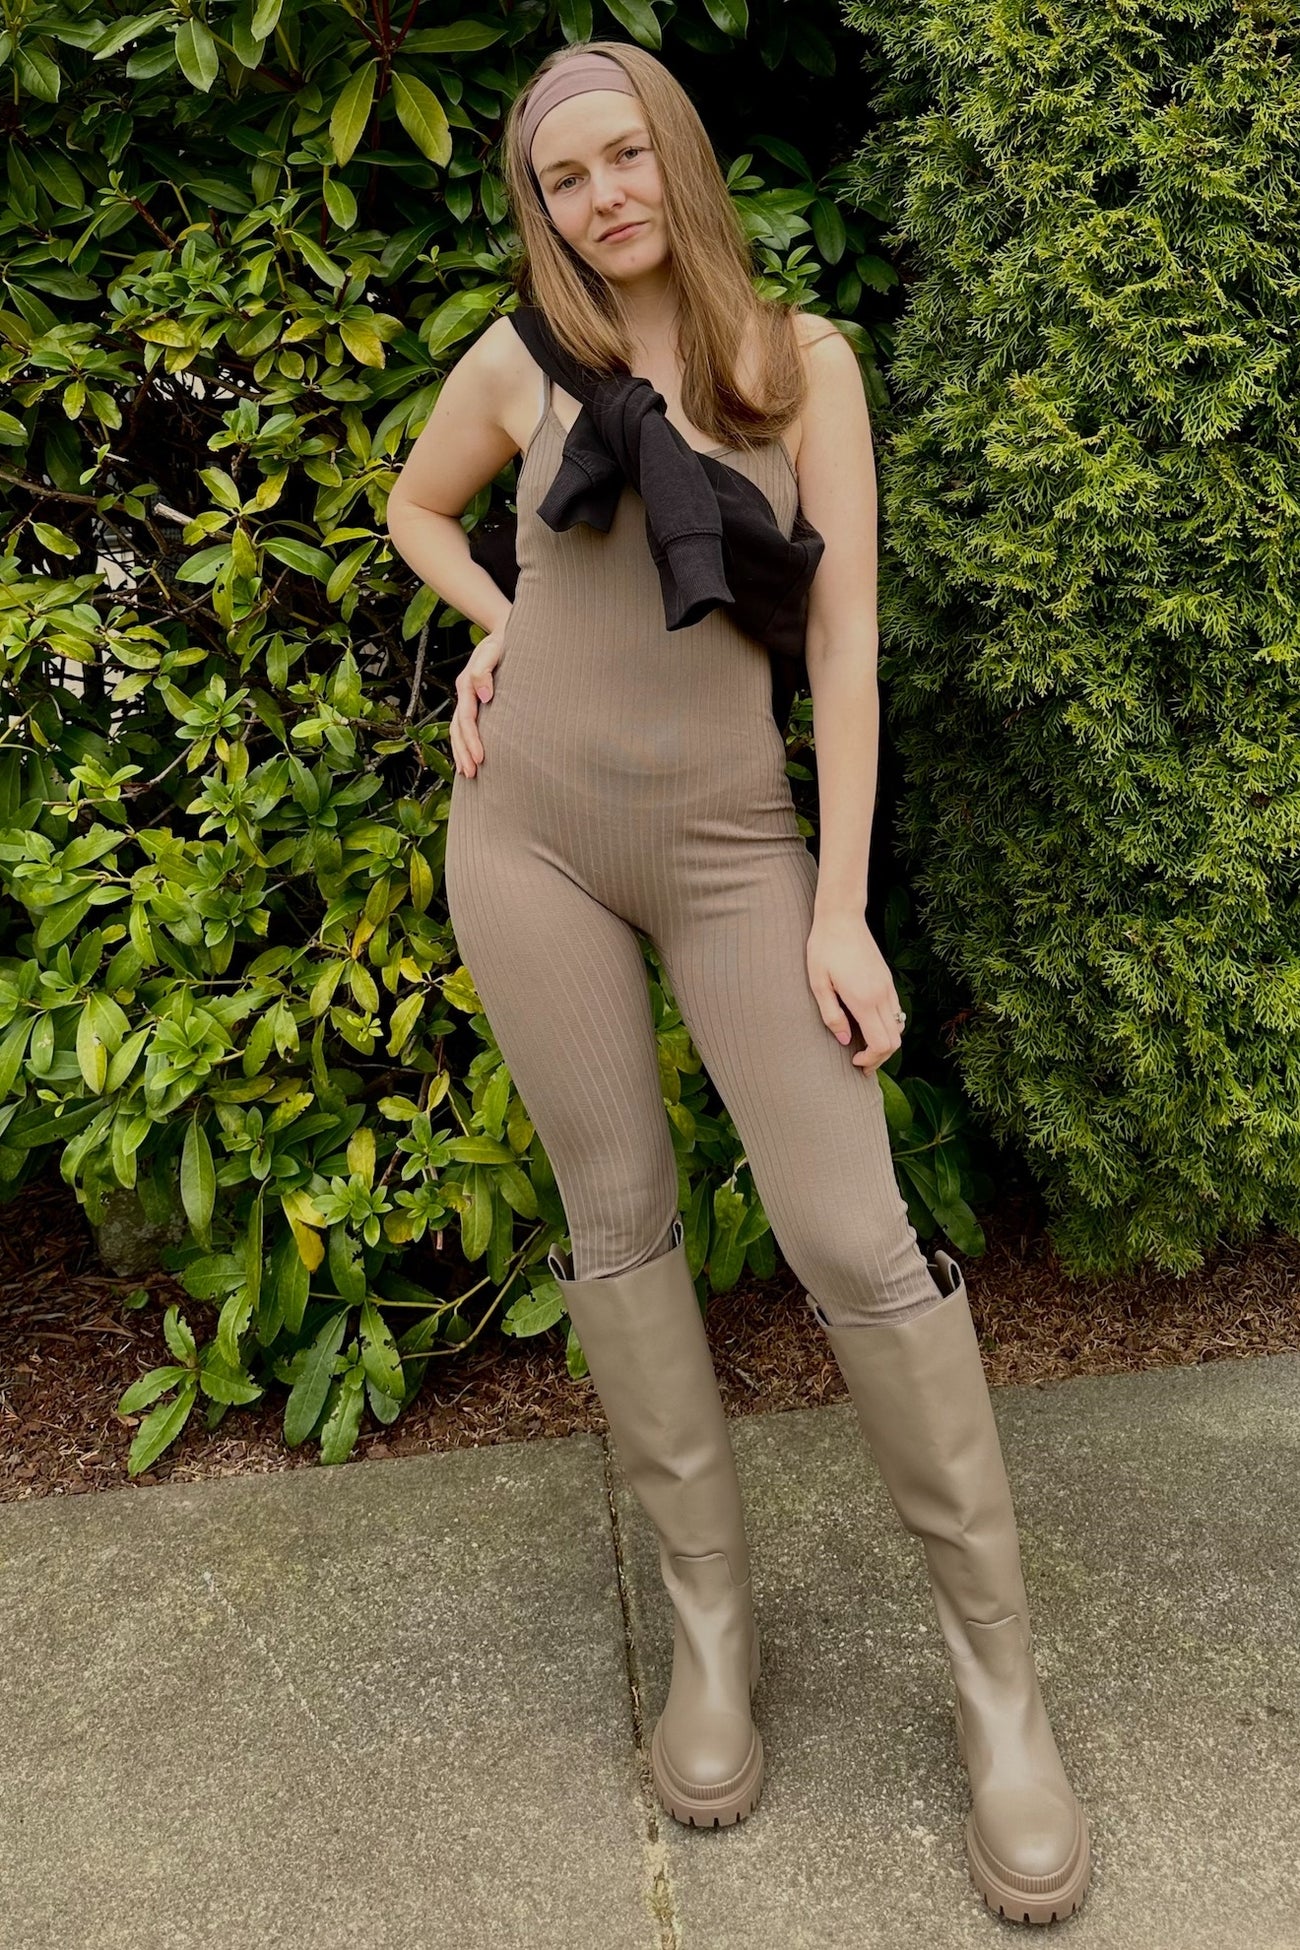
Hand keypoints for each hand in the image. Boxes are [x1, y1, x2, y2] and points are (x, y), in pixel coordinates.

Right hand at [452, 617, 510, 776]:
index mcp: (466, 685)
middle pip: (457, 730)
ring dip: (461, 752)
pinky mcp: (475, 700)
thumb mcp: (494, 650)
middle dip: (463, 753)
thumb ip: (485, 671)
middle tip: (472, 774)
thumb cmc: (503, 641)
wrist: (504, 630)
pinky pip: (464, 726)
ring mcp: (467, 698)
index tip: (481, 759)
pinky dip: (464, 743)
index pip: (467, 720)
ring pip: (457, 730)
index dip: (472, 741)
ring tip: (467, 773)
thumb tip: (485, 697)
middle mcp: (464, 693)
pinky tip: (469, 756)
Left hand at [806, 911, 904, 1074]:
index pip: (882, 1043)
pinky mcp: (887, 979)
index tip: (854, 1060)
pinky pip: (896, 1011)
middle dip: (880, 1057)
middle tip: (860, 1062)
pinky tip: (868, 1025)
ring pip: (899, 1026)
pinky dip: (887, 1026)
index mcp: (864, 1000)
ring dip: (885, 1041)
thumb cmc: (824, 949)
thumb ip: (832, 1015)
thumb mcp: (818, 984)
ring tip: (864, 1046)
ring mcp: (887, 986)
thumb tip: (844, 1040)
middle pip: (895, 1040)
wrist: (841, 918)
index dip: (872, 1059)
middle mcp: (881, 995)